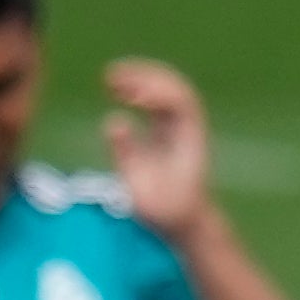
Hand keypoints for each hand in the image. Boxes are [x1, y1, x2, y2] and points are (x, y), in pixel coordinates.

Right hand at [101, 58, 219, 243]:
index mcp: (189, 141)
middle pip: (176, 89)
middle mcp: (188, 130)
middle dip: (147, 78)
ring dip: (140, 80)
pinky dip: (137, 91)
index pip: (182, 104)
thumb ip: (128, 157)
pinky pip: (156, 102)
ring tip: (109, 78)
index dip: (157, 94)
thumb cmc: (165, 212)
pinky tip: (114, 90)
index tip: (129, 98)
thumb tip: (114, 120)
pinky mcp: (166, 131)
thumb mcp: (141, 189)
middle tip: (112, 77)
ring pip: (165, 92)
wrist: (184, 222)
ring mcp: (178, 129)